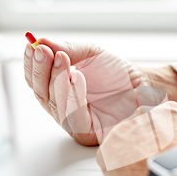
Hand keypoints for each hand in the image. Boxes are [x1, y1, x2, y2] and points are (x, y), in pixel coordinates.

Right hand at [24, 38, 176, 145]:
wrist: (145, 85)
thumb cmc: (117, 73)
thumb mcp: (90, 54)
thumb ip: (67, 49)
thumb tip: (39, 41)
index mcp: (58, 91)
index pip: (36, 81)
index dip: (31, 64)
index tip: (32, 45)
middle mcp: (63, 109)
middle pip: (40, 94)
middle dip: (41, 70)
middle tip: (44, 51)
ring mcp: (74, 123)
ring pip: (55, 105)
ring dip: (56, 80)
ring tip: (61, 59)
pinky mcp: (88, 134)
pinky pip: (74, 117)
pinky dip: (73, 96)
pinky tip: (76, 77)